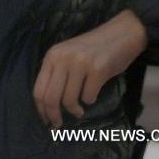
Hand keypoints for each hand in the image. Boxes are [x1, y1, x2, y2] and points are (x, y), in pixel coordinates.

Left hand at [32, 9, 147, 127]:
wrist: (120, 34)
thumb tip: (47, 105)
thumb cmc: (92, 48)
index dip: (41, 110)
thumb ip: (57, 73)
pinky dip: (90, 100)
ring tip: (79, 109)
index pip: (38, 89)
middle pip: (50, 98)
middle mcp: (63, 58)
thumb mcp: (67, 56)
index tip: (46, 121)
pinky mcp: (97, 69)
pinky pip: (88, 97)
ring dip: (75, 110)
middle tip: (59, 124)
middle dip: (54, 116)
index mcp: (52, 55)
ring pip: (69, 101)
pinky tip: (93, 92)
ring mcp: (80, 63)